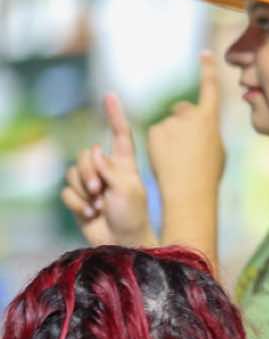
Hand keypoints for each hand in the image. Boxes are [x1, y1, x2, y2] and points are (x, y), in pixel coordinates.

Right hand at [61, 94, 153, 245]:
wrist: (124, 242)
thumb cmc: (133, 216)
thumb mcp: (128, 189)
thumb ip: (111, 168)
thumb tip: (94, 152)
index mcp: (125, 164)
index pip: (120, 135)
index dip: (114, 115)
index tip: (110, 95)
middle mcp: (107, 170)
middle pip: (84, 155)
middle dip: (87, 173)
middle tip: (99, 192)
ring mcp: (92, 184)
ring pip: (73, 173)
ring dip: (83, 191)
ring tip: (98, 206)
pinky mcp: (80, 198)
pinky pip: (66, 192)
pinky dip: (76, 203)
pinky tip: (90, 214)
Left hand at [144, 50, 226, 204]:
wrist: (188, 189)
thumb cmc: (208, 174)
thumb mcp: (217, 149)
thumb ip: (207, 131)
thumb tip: (200, 125)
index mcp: (210, 119)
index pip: (210, 88)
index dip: (207, 70)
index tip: (204, 54)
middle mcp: (190, 115)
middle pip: (181, 108)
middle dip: (181, 120)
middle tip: (184, 144)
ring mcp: (171, 122)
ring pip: (167, 124)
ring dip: (169, 136)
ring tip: (177, 159)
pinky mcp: (154, 130)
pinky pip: (155, 133)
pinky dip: (159, 144)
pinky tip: (165, 159)